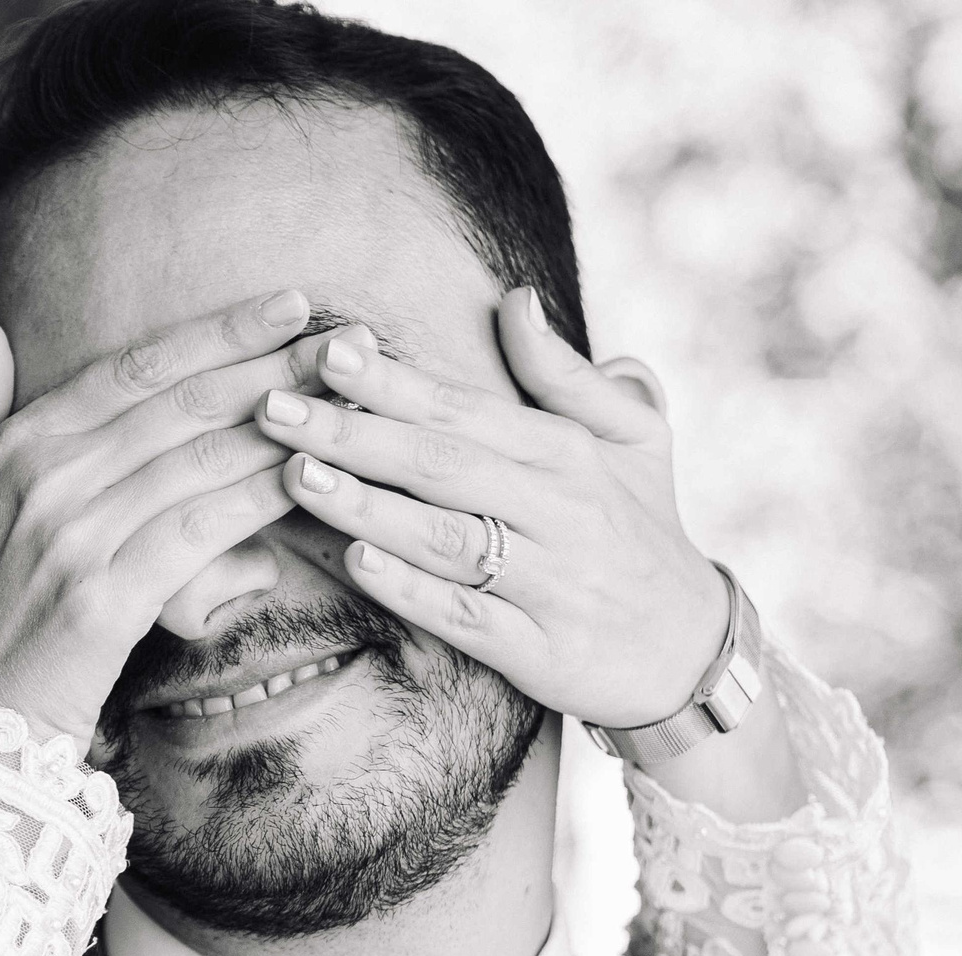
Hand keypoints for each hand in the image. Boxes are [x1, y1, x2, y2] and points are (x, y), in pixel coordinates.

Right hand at [0, 291, 362, 756]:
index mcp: (17, 447)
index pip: (134, 369)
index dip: (218, 333)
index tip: (286, 306)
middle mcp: (44, 480)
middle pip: (181, 404)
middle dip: (273, 366)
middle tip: (348, 340)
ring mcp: (72, 539)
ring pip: (198, 462)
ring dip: (282, 427)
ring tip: (347, 402)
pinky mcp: (104, 600)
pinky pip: (197, 534)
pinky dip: (257, 502)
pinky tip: (310, 481)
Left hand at [249, 286, 726, 731]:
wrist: (689, 649)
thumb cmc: (641, 525)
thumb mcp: (629, 436)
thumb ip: (563, 373)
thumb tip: (514, 299)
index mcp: (569, 452)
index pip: (466, 408)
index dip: (394, 380)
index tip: (327, 350)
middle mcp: (559, 511)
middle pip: (442, 465)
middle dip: (353, 434)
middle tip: (272, 407)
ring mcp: (549, 583)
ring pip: (444, 538)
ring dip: (366, 505)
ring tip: (294, 475)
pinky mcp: (537, 650)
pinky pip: (464, 616)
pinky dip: (409, 589)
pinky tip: (353, 560)